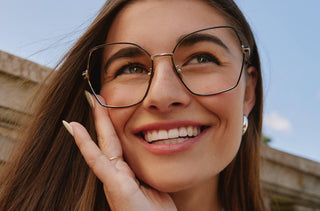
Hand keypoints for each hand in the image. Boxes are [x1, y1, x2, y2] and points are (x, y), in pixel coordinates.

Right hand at [63, 93, 176, 210]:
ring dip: (95, 121)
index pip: (115, 143)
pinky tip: (75, 128)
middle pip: (106, 138)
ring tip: (90, 99)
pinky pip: (97, 160)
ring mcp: (112, 178)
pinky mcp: (113, 184)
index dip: (109, 125)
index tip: (105, 107)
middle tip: (94, 95)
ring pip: (101, 144)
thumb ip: (146, 169)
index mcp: (125, 172)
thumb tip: (154, 150)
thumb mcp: (153, 184)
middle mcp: (116, 173)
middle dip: (101, 116)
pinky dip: (84, 143)